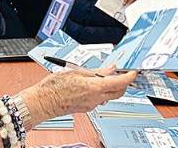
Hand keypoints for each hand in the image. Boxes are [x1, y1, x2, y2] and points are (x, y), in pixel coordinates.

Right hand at [18, 66, 136, 127]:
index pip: (120, 83)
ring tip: (103, 75)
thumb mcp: (77, 72)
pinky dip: (100, 90)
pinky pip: (99, 99)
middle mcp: (96, 99)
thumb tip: (110, 69)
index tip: (133, 71)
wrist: (43, 102)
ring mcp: (91, 105)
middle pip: (118, 92)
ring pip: (109, 95)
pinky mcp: (86, 108)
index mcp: (95, 88)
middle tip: (121, 72)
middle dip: (123, 83)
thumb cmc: (55, 87)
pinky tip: (92, 83)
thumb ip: (96, 71)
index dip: (129, 77)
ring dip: (111, 86)